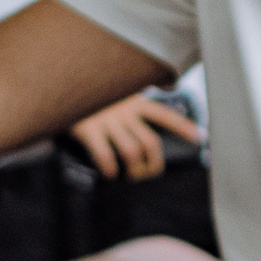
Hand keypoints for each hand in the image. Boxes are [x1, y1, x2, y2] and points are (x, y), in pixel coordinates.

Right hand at [68, 93, 204, 179]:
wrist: (61, 84)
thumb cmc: (93, 93)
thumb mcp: (118, 90)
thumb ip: (137, 97)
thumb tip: (170, 87)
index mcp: (134, 101)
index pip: (163, 115)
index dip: (182, 127)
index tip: (199, 138)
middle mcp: (123, 111)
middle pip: (150, 142)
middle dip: (154, 163)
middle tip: (150, 174)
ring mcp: (106, 119)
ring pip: (131, 151)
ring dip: (135, 169)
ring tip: (131, 177)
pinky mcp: (87, 128)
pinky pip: (103, 152)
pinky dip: (109, 165)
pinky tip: (111, 173)